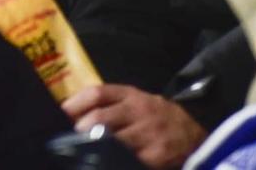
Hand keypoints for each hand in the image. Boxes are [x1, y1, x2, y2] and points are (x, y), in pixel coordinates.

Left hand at [63, 85, 206, 168]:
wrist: (194, 136)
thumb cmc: (155, 116)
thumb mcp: (136, 101)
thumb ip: (109, 103)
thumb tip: (71, 114)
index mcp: (130, 95)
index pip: (97, 93)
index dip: (75, 104)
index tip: (61, 114)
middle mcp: (139, 111)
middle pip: (101, 118)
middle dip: (81, 129)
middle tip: (68, 138)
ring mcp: (148, 135)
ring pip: (112, 141)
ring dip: (93, 148)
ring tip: (81, 152)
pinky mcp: (155, 156)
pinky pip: (127, 160)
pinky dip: (112, 161)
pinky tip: (103, 162)